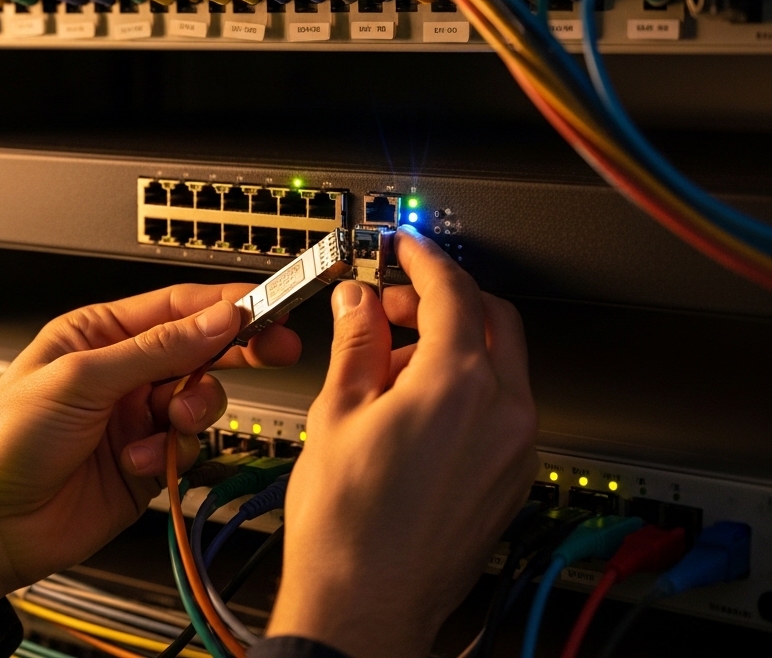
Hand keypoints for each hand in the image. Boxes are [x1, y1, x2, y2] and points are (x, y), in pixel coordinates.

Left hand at [0, 283, 300, 622]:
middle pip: (199, 351)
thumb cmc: (3, 440)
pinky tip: (142, 463)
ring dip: (195, 413)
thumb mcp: (80, 379)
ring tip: (173, 424)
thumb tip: (217, 319)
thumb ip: (157, 350)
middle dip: (236, 351)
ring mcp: (135, 421)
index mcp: (97, 335)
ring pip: (200, 403)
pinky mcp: (145, 467)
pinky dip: (174, 457)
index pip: (176, 308)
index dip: (225, 305)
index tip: (268, 305)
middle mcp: (121, 374)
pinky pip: (188, 452)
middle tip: (276, 348)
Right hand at [268, 226, 536, 656]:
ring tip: (389, 367)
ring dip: (454, 345)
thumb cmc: (346, 527)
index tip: (405, 247)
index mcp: (458, 386)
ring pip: (501, 365)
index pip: (454, 292)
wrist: (365, 605)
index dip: (424, 260)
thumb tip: (359, 301)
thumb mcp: (336, 413)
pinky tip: (414, 409)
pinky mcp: (513, 479)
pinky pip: (502, 409)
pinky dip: (468, 388)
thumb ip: (356, 343)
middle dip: (444, 300)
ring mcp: (516, 450)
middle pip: (494, 319)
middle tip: (391, 304)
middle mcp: (504, 413)